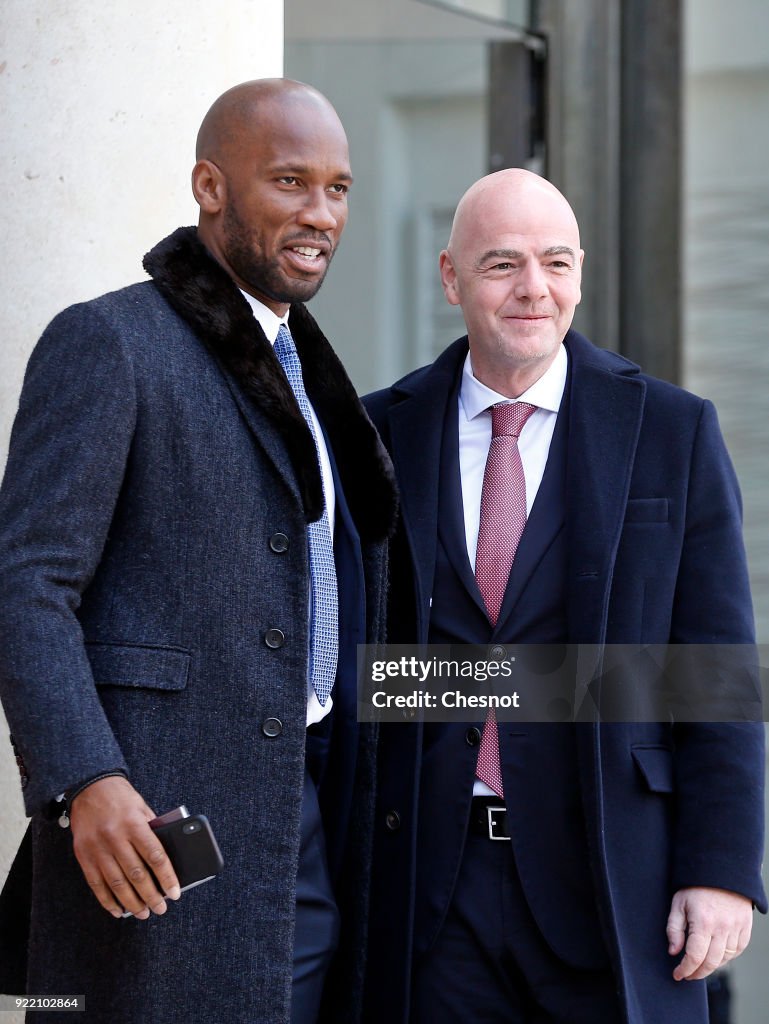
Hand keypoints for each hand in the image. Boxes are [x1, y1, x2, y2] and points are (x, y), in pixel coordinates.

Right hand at [69, 775, 180, 919]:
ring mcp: (97, 848)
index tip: (175, 893)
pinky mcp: (83, 856)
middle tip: (161, 908)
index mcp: (134, 824)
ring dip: (132, 902)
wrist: (90, 786)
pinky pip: (96, 884)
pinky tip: (118, 910)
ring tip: (143, 913)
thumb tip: (167, 860)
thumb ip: (153, 830)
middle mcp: (115, 837)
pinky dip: (108, 900)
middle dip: (151, 895)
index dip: (167, 877)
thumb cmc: (122, 798)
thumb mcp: (142, 807)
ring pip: (117, 883)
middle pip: (136, 874)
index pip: (155, 856)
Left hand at [667, 886, 752, 980]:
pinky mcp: (746, 927)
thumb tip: (674, 952)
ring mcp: (736, 928)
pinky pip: (737, 951)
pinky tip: (716, 955)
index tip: (677, 975)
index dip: (685, 970)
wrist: (721, 869)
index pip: (694, 957)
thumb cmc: (696, 886)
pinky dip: (726, 957)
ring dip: (712, 966)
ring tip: (700, 964)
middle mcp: (722, 928)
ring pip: (725, 959)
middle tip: (688, 975)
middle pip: (711, 963)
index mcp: (703, 922)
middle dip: (697, 973)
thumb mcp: (678, 903)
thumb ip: (674, 929)